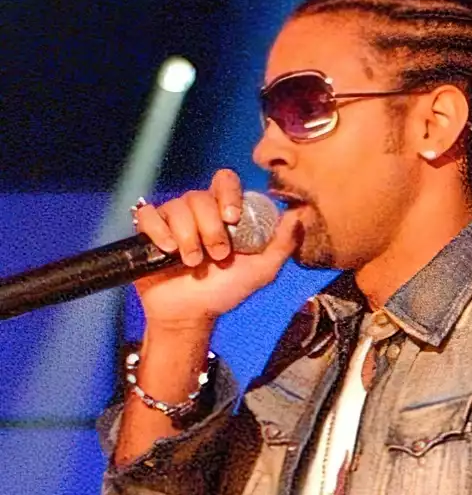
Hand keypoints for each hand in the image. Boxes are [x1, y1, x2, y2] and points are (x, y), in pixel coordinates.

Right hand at [130, 169, 299, 329]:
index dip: (228, 193)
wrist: (192, 312)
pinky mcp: (148, 230)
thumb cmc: (227, 289)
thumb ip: (282, 243)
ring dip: (188, 238)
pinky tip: (168, 251)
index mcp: (224, 212)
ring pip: (176, 207)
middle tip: (217, 254)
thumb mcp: (262, 270)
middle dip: (210, 228)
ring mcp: (172, 218)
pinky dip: (159, 232)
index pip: (225, 181)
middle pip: (199, 196)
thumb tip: (299, 214)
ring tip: (193, 262)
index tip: (232, 218)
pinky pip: (148, 215)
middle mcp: (197, 210)